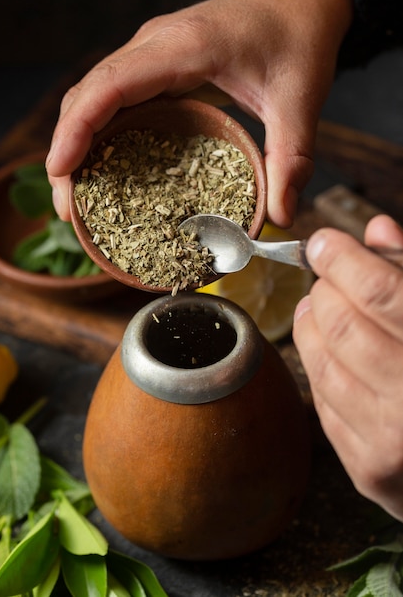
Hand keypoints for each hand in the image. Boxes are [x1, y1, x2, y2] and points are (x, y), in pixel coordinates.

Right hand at [45, 0, 351, 223]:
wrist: (302, 0)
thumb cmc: (298, 39)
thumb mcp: (300, 101)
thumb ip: (292, 158)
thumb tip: (281, 216)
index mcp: (184, 47)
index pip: (110, 84)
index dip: (78, 127)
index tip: (61, 170)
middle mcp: (155, 45)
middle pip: (88, 94)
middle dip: (68, 149)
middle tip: (68, 207)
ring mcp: (152, 53)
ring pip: (93, 96)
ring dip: (77, 144)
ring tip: (77, 197)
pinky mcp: (157, 66)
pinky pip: (114, 99)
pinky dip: (98, 134)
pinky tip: (103, 170)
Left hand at [293, 215, 402, 519]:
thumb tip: (375, 229)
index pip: (380, 293)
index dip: (342, 259)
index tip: (323, 242)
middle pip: (342, 327)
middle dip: (324, 291)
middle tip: (326, 277)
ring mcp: (390, 442)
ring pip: (322, 366)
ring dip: (310, 326)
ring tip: (316, 307)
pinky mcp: (369, 471)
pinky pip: (323, 404)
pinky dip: (318, 368)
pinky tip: (326, 350)